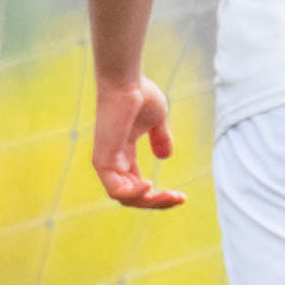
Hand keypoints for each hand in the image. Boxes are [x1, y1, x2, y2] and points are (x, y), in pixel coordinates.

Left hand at [90, 74, 185, 210]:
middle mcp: (113, 162)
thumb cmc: (140, 94)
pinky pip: (116, 190)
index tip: (182, 196)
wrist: (126, 82)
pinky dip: (133, 194)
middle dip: (158, 202)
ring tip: (169, 195)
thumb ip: (160, 138)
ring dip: (149, 201)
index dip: (158, 195)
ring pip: (125, 198)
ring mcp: (106, 163)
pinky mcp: (103, 160)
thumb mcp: (156, 120)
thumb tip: (164, 157)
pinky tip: (150, 186)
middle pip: (133, 197)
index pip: (137, 186)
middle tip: (179, 198)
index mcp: (123, 155)